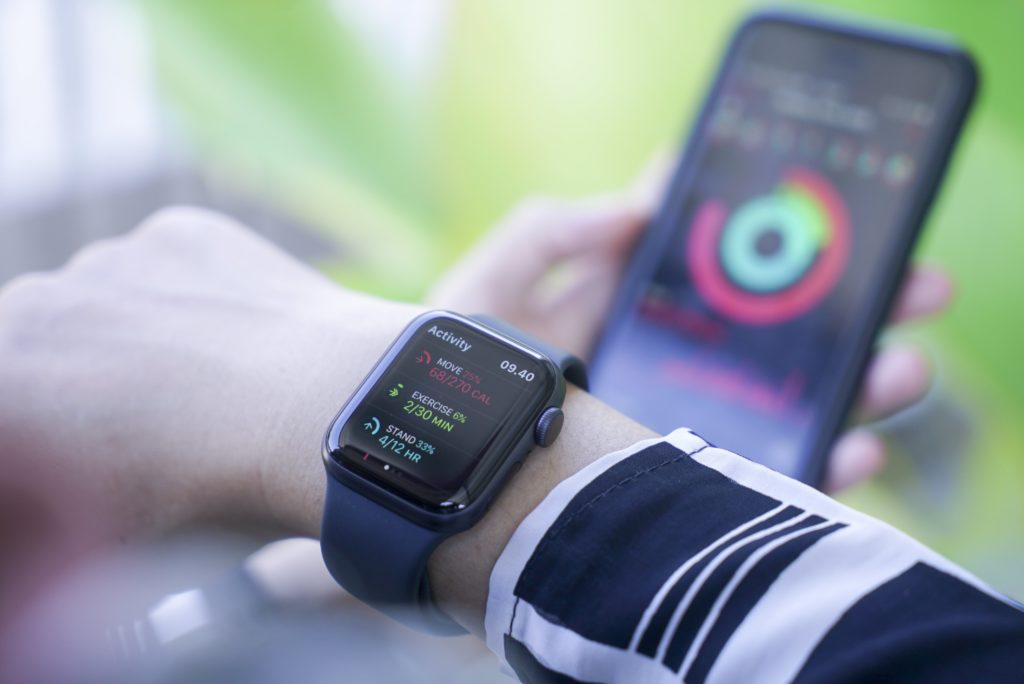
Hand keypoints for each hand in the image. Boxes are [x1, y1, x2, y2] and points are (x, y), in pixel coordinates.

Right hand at [0, 208, 417, 568]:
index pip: (23, 406)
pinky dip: (192, 299)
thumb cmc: (213, 494)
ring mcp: (106, 260)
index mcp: (3, 386)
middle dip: (79, 381)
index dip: (56, 430)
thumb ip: (59, 492)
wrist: (318, 416)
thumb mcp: (105, 533)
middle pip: (41, 346)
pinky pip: (166, 268)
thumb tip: (80, 465)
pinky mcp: (174, 233)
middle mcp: (30, 308)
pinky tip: (238, 342)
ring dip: (132, 334)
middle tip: (149, 425)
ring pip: (102, 301)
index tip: (94, 452)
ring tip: (208, 386)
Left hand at [428, 167, 953, 492]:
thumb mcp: (489, 281)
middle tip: (915, 287)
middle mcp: (670, 371)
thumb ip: (555, 230)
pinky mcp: (677, 488)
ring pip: (793, 409)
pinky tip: (851, 449)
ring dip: (860, 386)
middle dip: (857, 312)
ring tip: (896, 367)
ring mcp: (679, 430)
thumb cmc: (448, 366)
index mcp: (636, 314)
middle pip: (783, 340)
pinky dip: (819, 466)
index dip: (793, 250)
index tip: (848, 228)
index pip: (732, 275)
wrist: (426, 469)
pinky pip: (763, 481)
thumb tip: (639, 205)